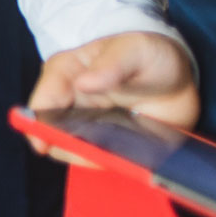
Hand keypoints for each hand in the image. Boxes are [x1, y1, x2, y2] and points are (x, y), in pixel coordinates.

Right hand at [27, 32, 200, 155]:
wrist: (177, 77)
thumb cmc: (147, 54)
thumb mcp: (134, 50)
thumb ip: (112, 64)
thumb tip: (84, 83)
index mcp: (66, 75)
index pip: (43, 101)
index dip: (37, 124)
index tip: (43, 143)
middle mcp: (70, 104)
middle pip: (51, 133)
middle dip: (65, 149)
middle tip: (93, 156)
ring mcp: (87, 127)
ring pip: (73, 152)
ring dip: (90, 160)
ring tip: (117, 157)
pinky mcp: (107, 145)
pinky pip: (100, 162)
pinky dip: (109, 166)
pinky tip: (126, 160)